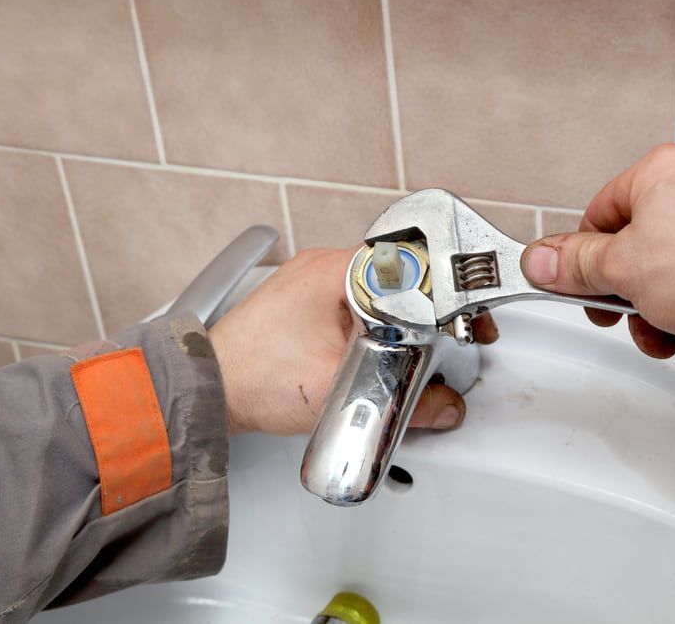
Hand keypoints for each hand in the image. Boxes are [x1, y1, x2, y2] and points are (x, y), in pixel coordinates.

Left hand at [209, 247, 497, 434]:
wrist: (208, 390)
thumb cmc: (254, 380)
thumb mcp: (338, 392)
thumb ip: (402, 403)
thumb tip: (443, 408)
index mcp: (335, 272)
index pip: (411, 267)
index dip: (446, 295)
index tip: (465, 318)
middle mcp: (322, 266)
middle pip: (398, 277)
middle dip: (428, 308)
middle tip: (450, 336)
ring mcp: (310, 281)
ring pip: (377, 291)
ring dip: (399, 317)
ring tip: (418, 346)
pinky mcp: (302, 301)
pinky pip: (353, 302)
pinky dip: (373, 322)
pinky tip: (379, 347)